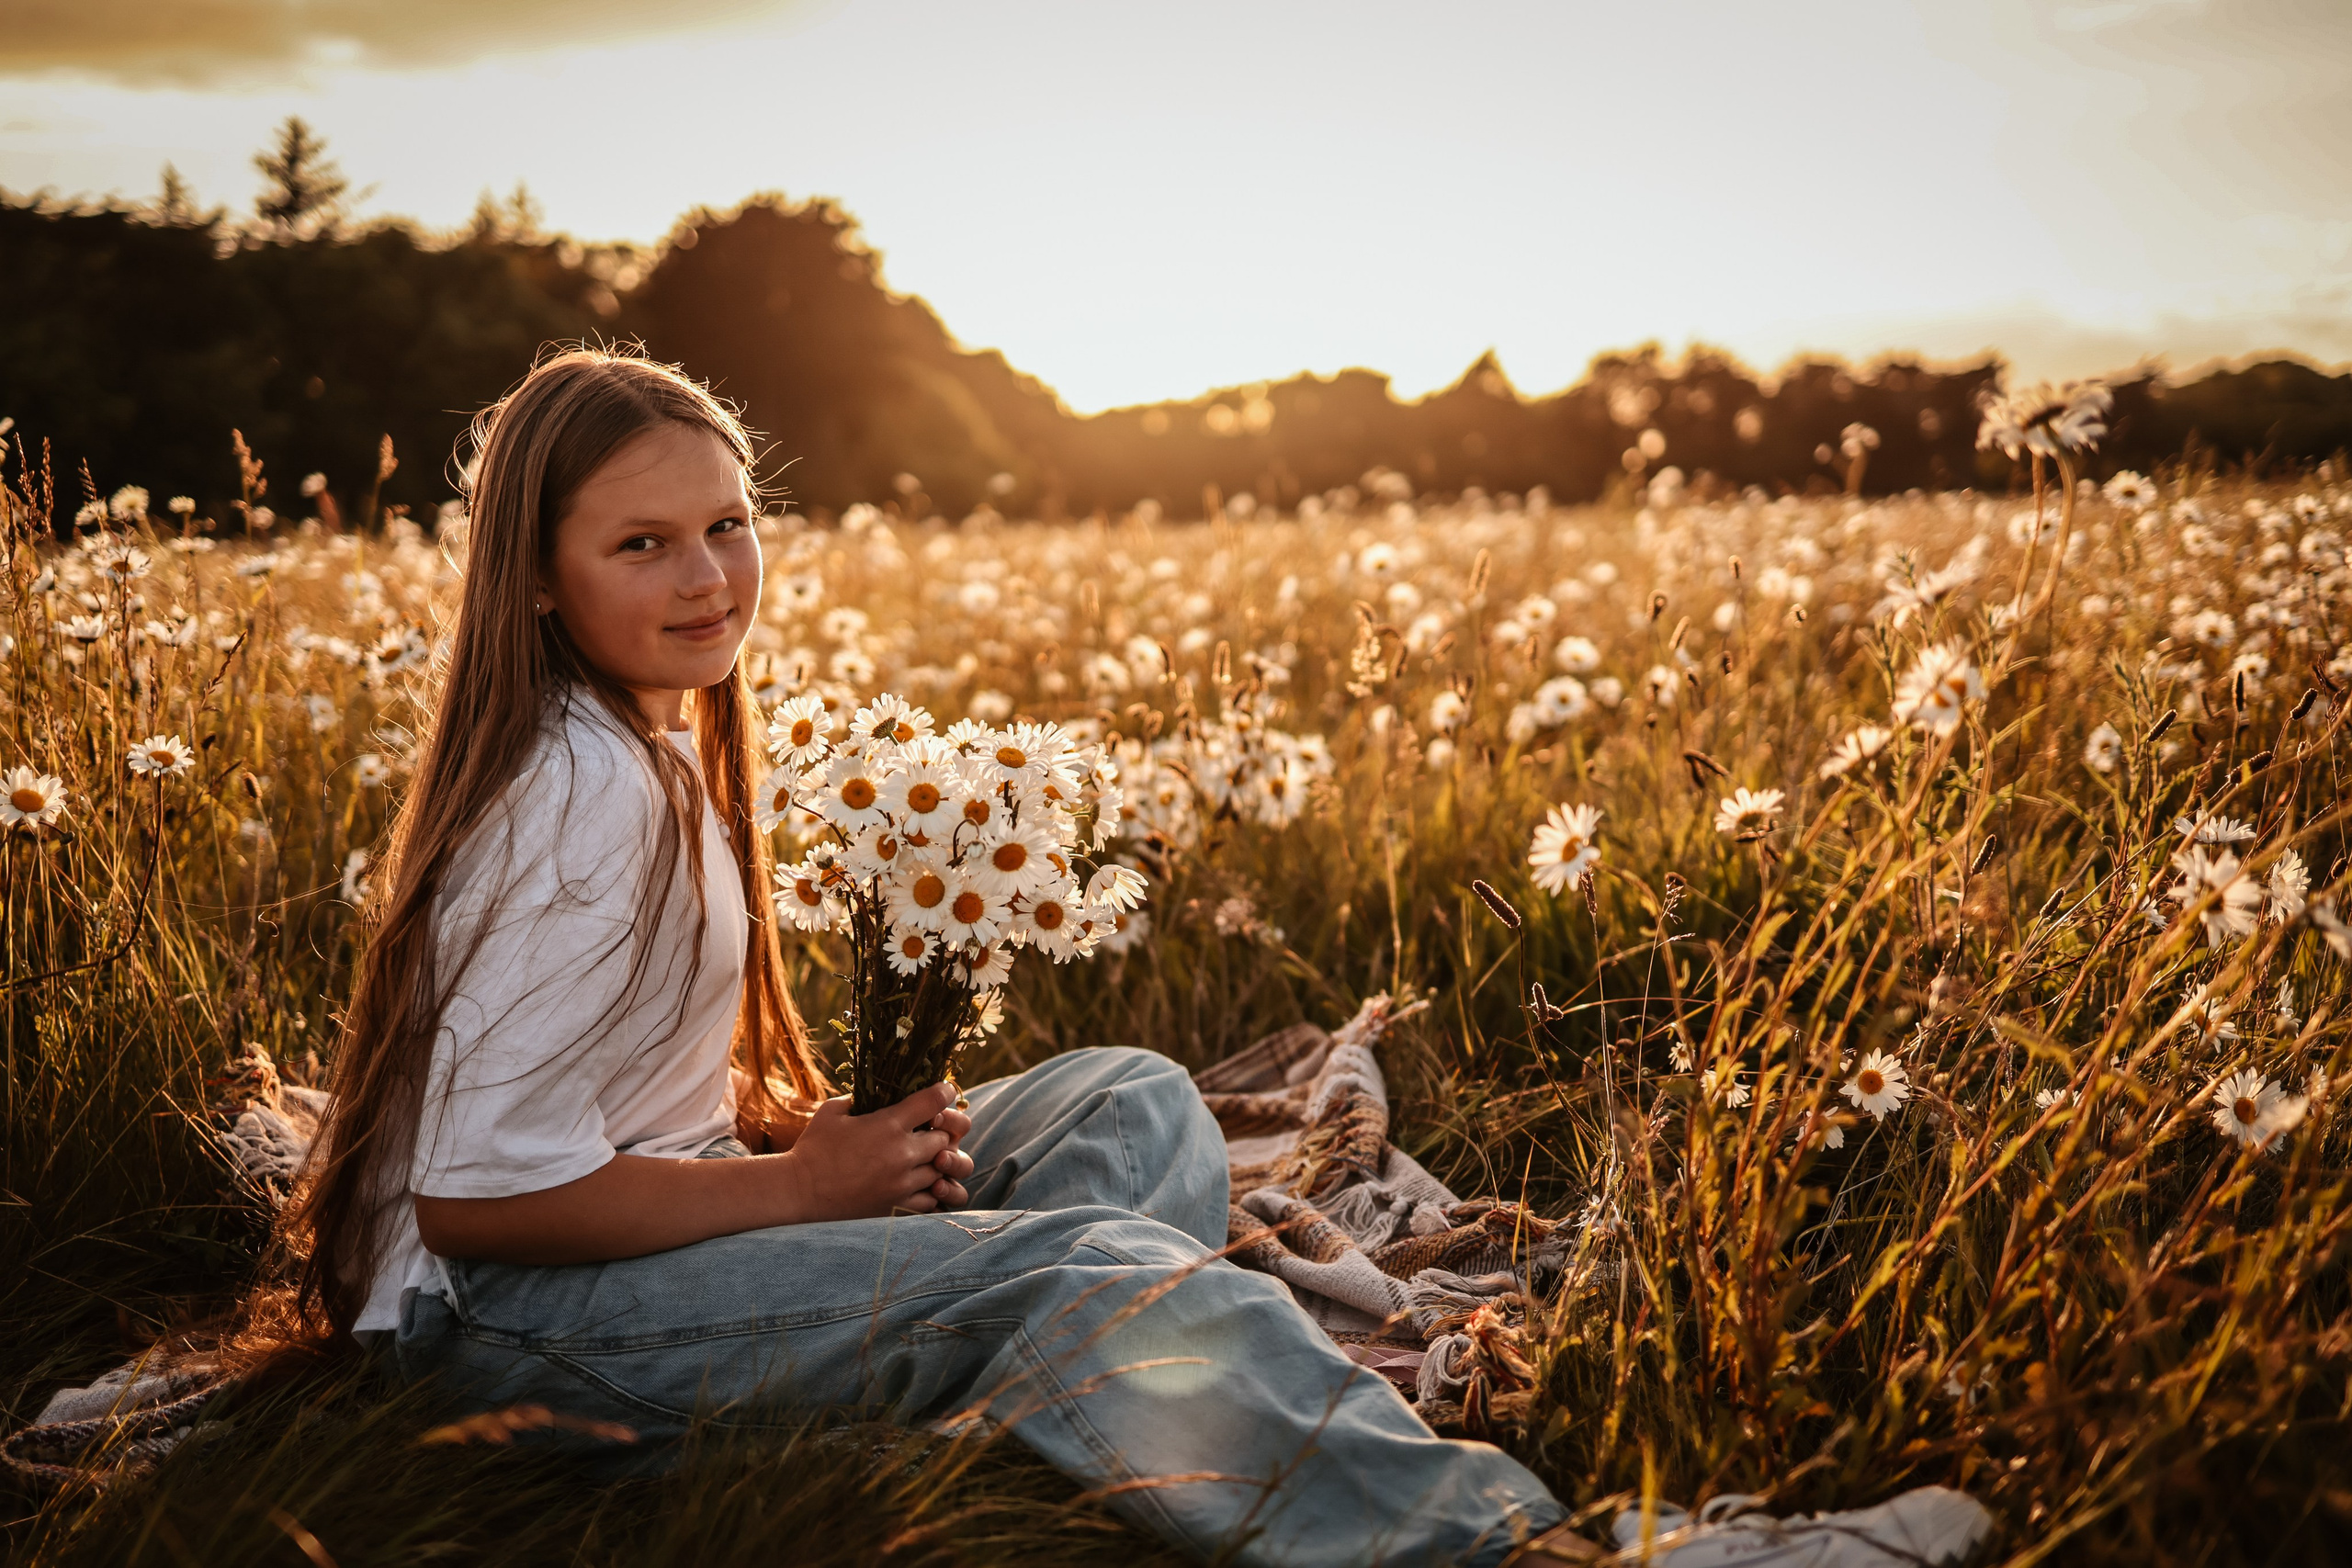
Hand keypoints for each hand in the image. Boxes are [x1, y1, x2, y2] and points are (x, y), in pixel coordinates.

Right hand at [779, 1082, 972, 1218]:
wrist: (799, 1191)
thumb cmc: (813, 1147)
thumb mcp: (834, 1111)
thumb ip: (862, 1098)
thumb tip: (879, 1091)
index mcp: (889, 1124)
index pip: (935, 1101)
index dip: (945, 1093)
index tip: (944, 1092)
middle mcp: (902, 1153)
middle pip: (945, 1139)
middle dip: (941, 1133)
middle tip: (929, 1131)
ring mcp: (903, 1183)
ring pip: (943, 1171)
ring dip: (937, 1163)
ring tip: (922, 1159)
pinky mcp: (898, 1208)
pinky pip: (933, 1201)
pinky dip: (932, 1192)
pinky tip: (919, 1185)